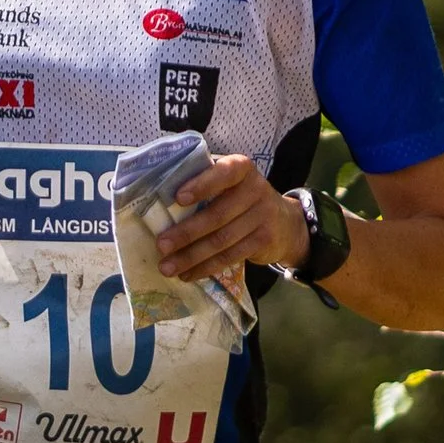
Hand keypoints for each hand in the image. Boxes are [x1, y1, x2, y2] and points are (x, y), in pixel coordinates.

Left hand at [153, 153, 306, 280]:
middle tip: (161, 245)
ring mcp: (262, 217)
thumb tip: (157, 197)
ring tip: (167, 267)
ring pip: (222, 240)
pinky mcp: (263, 241)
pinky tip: (188, 274)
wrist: (286, 223)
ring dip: (191, 256)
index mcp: (241, 168)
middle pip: (218, 215)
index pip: (224, 173)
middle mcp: (255, 190)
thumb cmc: (242, 198)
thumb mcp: (230, 183)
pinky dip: (206, 267)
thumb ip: (204, 182)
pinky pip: (230, 257)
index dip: (202, 185)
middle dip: (187, 232)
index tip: (178, 198)